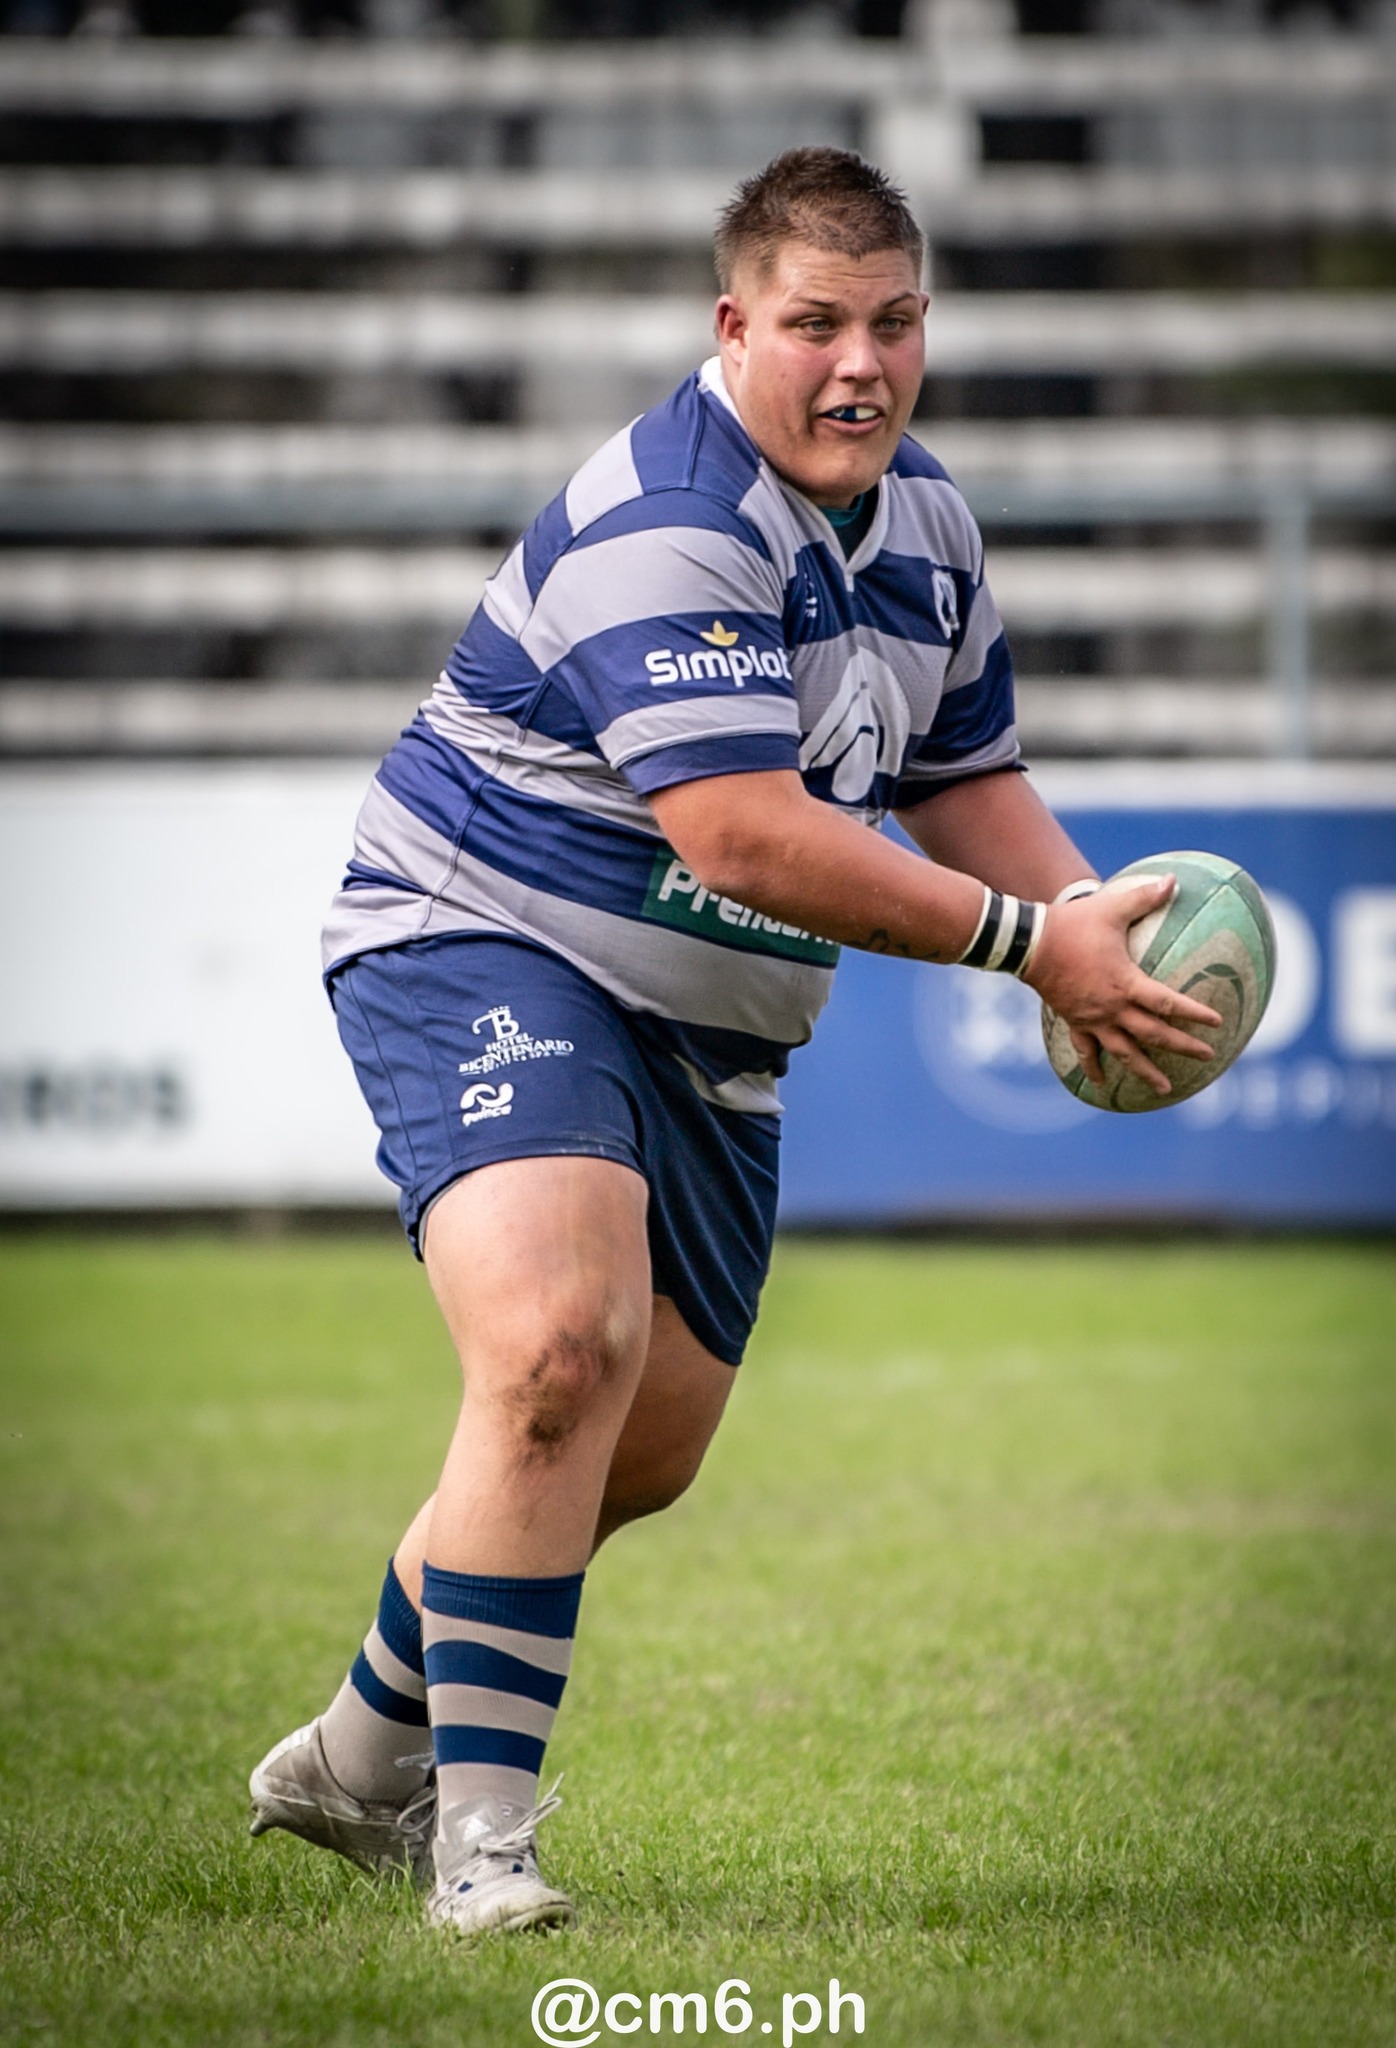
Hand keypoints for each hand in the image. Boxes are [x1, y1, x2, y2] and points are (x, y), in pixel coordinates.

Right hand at [1023, 876, 1222, 1097]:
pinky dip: (1094, 1069)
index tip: (1217, 1023)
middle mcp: (1113, 1008)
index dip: (1194, 1013)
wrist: (1030, 944)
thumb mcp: (1112, 908)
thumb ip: (1145, 897)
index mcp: (1126, 984)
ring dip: (1146, 1071)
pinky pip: (1086, 1051)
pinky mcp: (1074, 1021)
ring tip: (1166, 1088)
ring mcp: (1093, 1019)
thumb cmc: (1073, 925)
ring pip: (1124, 1052)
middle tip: (1207, 1057)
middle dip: (1183, 1046)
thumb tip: (1173, 880)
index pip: (1168, 1004)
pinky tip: (1101, 1085)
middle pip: (1154, 1034)